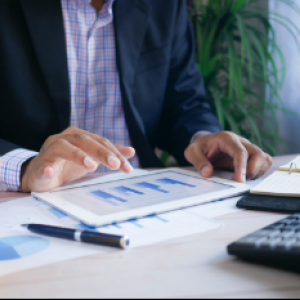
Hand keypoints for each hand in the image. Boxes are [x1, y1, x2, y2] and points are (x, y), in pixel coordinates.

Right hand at [20, 127, 135, 192]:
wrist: (41, 174)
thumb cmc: (67, 164)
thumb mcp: (91, 158)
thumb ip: (109, 153)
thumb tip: (131, 151)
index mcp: (78, 136)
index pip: (100, 142)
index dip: (115, 153)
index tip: (127, 168)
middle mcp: (64, 138)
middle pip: (84, 140)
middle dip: (101, 152)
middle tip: (115, 164)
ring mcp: (50, 150)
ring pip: (63, 147)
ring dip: (77, 155)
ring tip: (91, 165)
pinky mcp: (39, 165)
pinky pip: (42, 165)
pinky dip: (46, 168)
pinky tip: (50, 172)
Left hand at [184, 131, 272, 182]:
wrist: (203, 143)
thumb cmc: (199, 147)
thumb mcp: (192, 152)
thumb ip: (199, 162)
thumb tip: (207, 173)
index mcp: (227, 139)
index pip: (240, 151)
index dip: (241, 167)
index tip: (239, 181)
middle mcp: (241, 142)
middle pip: (257, 154)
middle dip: (252, 170)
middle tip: (238, 181)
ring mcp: (247, 148)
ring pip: (263, 158)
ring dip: (257, 172)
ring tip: (241, 179)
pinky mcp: (250, 156)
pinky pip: (263, 162)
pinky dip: (259, 171)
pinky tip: (246, 176)